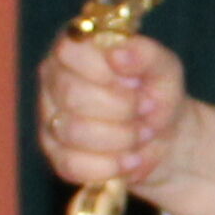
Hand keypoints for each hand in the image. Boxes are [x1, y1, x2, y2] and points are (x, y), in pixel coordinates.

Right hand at [35, 30, 214, 214]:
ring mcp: (51, 119)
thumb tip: (117, 54)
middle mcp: (53, 81)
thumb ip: (145, 54)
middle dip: (122, 108)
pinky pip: (73, 165)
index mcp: (74, 49)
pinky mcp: (57, 156)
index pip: (69, 51)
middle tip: (146, 109)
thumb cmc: (156, 92)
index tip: (134, 81)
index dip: (105, 70)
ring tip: (143, 133)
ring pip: (72, 132)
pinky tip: (131, 159)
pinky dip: (110, 166)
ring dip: (120, 137)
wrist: (163, 136)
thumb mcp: (163, 67)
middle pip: (72, 95)